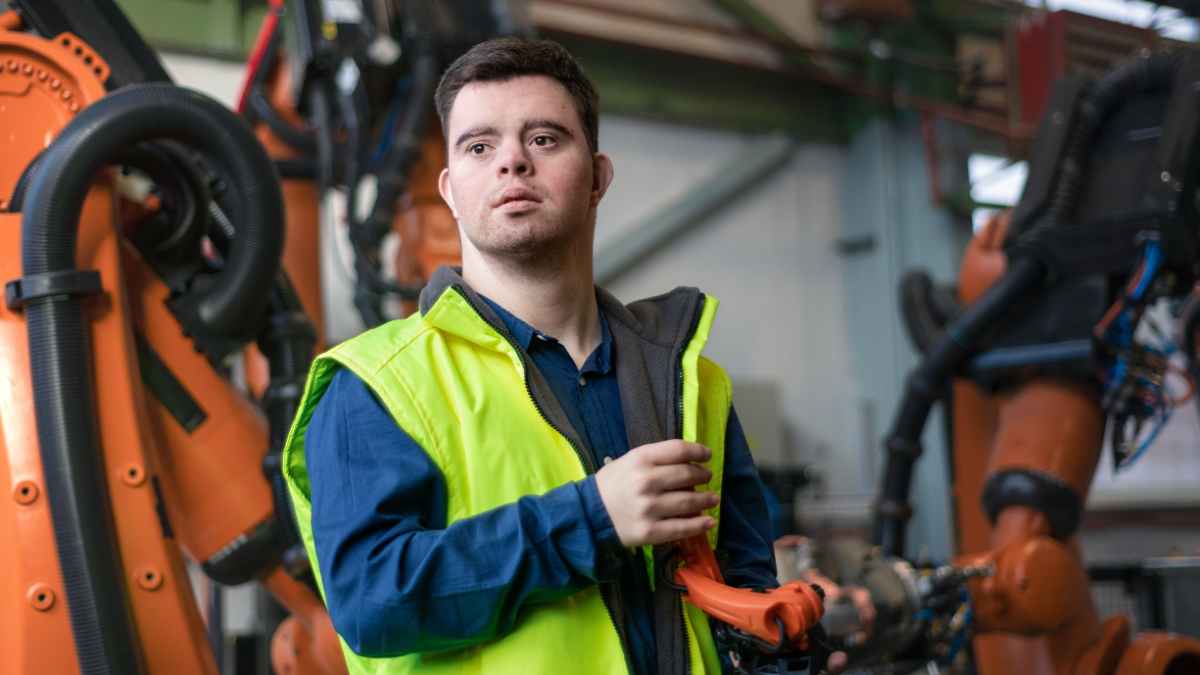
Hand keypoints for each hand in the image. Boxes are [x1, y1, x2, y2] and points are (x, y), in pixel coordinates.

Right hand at [593, 440, 718, 546]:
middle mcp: (646, 482)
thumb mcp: (629, 462)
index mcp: (640, 459)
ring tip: (712, 498)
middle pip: (687, 475)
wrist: (589, 515)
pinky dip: (700, 524)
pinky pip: (682, 527)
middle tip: (708, 477)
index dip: (698, 451)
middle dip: (703, 475)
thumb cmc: (612, 485)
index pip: (678, 450)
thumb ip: (656, 460)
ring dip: (706, 499)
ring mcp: (649, 508)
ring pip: (689, 501)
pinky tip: (709, 521)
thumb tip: (689, 465)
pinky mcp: (650, 531)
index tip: (707, 455)